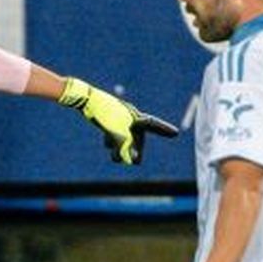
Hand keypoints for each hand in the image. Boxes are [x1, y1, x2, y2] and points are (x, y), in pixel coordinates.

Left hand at [59, 77, 178, 164]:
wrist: (86, 100)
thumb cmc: (104, 114)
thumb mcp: (115, 132)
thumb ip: (125, 147)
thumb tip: (133, 160)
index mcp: (135, 116)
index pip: (152, 124)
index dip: (163, 129)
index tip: (175, 133)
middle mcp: (130, 118)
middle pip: (137, 138)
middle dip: (135, 150)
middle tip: (135, 161)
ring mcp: (120, 119)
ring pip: (125, 138)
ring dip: (121, 148)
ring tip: (114, 156)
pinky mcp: (109, 121)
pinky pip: (115, 134)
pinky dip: (112, 141)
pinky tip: (107, 143)